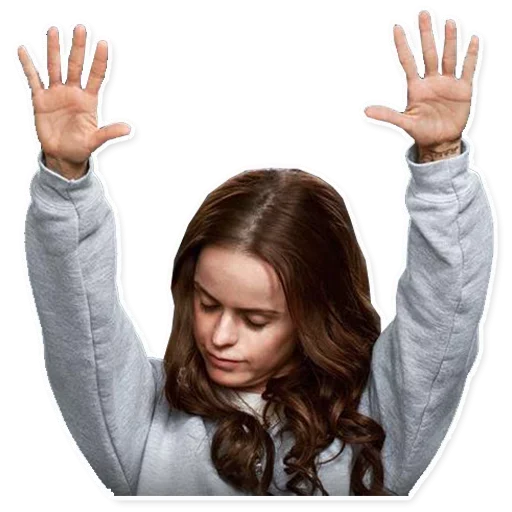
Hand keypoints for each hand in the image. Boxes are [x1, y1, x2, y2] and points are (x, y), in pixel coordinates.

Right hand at [16, 25, 131, 177]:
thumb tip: (129, 129)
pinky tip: (23, 50)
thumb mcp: (95, 141)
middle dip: (78, 47)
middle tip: (80, 27)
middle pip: (75, 65)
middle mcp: (73, 93)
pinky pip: (34, 80)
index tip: (103, 42)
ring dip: (53, 49)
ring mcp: (56, 94)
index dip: (99, 60)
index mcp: (89, 100)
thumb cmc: (81, 147)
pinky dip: (28, 66)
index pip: (96, 76)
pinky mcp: (40, 100)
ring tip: (53, 29)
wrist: (62, 156)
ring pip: (55, 67)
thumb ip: (109, 133)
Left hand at [363, 11, 481, 159]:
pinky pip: (468, 69)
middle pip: (428, 53)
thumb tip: (364, 111)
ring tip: (449, 21)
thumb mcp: (404, 123)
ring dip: (449, 40)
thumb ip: (387, 116)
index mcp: (415, 88)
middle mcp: (431, 81)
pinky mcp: (463, 89)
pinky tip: (473, 38)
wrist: (440, 143)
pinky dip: (471, 55)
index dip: (403, 44)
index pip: (408, 61)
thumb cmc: (421, 133)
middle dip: (426, 34)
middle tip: (424, 13)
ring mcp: (448, 83)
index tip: (397, 26)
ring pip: (448, 57)